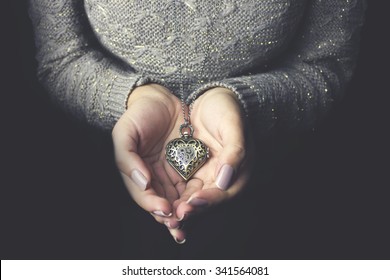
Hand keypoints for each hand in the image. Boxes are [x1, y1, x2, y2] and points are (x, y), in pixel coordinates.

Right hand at [112, 84, 186, 242]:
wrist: (159, 98)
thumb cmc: (138, 115)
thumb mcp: (124, 133)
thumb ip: (127, 158)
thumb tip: (142, 182)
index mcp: (137, 172)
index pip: (144, 195)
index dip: (153, 205)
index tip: (165, 210)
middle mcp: (154, 177)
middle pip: (162, 202)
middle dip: (171, 216)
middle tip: (180, 224)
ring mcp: (171, 172)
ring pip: (178, 197)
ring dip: (185, 210)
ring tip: (191, 219)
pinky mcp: (188, 165)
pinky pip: (193, 183)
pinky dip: (197, 195)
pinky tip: (203, 203)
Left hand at [173, 87, 252, 220]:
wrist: (208, 96)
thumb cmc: (225, 108)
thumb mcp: (233, 125)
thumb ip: (234, 152)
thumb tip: (225, 181)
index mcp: (236, 170)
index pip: (222, 192)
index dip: (207, 200)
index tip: (191, 203)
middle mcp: (218, 178)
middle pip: (203, 201)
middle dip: (187, 210)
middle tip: (172, 216)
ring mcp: (201, 175)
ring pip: (187, 197)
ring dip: (175, 208)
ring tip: (161, 213)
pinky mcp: (186, 170)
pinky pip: (176, 187)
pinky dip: (167, 196)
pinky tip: (156, 202)